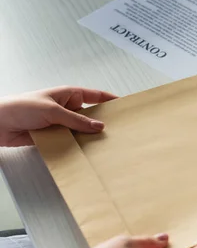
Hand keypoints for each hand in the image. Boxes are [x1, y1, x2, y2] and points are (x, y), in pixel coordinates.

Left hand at [0, 86, 116, 146]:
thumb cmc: (21, 107)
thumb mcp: (53, 111)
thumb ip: (76, 120)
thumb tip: (99, 127)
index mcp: (69, 94)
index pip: (96, 95)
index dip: (111, 99)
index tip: (125, 106)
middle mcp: (67, 108)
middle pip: (90, 115)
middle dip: (101, 123)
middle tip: (118, 131)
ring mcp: (60, 122)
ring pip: (80, 130)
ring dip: (87, 137)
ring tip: (104, 145)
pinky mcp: (53, 136)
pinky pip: (69, 141)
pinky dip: (75, 146)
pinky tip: (84, 152)